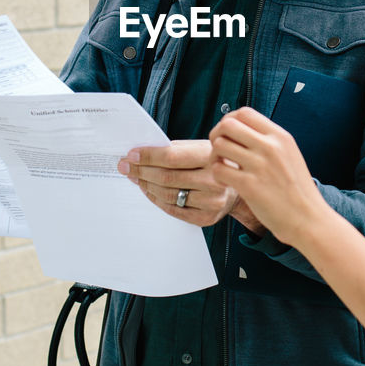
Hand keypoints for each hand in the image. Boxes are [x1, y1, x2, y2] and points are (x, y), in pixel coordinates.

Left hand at [119, 139, 256, 228]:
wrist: (238, 186)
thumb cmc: (214, 163)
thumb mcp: (201, 147)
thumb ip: (175, 149)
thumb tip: (142, 153)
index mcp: (211, 156)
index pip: (172, 156)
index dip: (148, 156)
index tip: (132, 155)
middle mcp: (214, 179)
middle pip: (167, 177)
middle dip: (141, 171)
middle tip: (126, 166)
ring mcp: (211, 201)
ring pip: (168, 195)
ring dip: (146, 186)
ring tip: (136, 178)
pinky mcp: (206, 217)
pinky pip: (173, 210)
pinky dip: (156, 200)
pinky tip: (149, 191)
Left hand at [209, 107, 334, 247]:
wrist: (308, 219)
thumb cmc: (297, 191)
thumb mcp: (289, 155)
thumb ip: (268, 141)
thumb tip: (242, 130)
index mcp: (280, 136)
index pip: (244, 112)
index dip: (230, 121)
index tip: (229, 135)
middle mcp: (270, 146)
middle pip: (228, 124)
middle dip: (217, 135)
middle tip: (220, 151)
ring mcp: (260, 165)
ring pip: (220, 145)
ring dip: (215, 156)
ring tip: (223, 167)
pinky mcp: (249, 185)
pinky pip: (219, 170)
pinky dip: (218, 176)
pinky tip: (227, 182)